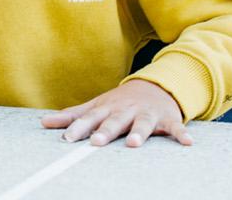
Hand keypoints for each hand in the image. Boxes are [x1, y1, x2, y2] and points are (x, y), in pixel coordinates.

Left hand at [40, 79, 191, 147]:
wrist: (155, 87)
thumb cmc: (119, 103)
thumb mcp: (96, 106)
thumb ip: (72, 116)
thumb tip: (43, 122)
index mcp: (107, 109)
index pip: (90, 118)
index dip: (78, 128)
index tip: (67, 138)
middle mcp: (126, 110)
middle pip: (114, 121)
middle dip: (105, 131)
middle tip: (96, 141)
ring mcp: (147, 114)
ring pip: (142, 124)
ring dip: (139, 133)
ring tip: (134, 143)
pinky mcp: (167, 119)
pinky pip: (176, 128)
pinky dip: (182, 134)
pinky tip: (188, 143)